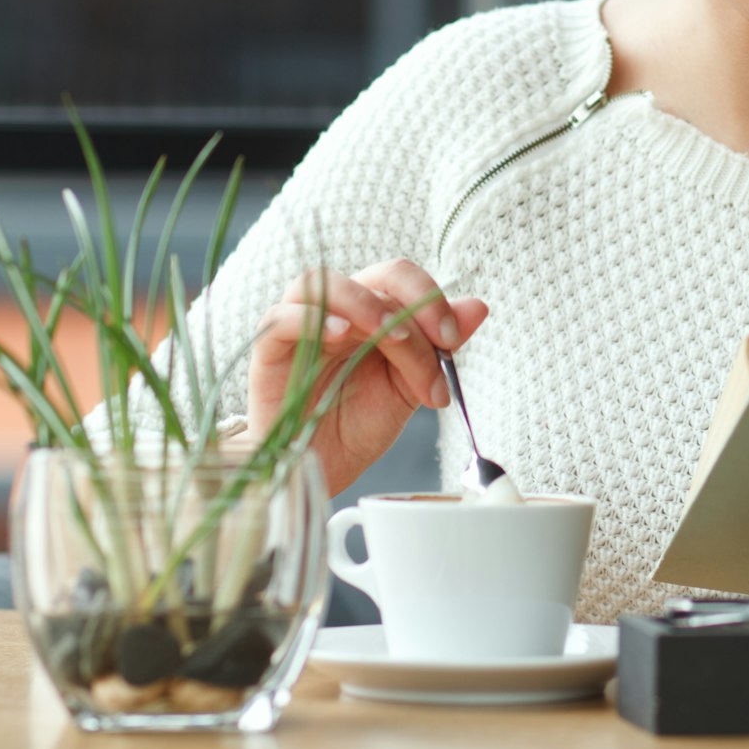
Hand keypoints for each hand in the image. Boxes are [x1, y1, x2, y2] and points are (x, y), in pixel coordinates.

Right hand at [245, 259, 488, 495]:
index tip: (453, 339)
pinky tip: (341, 335)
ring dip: (362, 300)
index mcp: (370, 313)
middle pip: (373, 278)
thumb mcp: (408, 389)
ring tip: (390, 333)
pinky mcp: (269, 352)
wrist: (317, 470)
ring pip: (321, 281)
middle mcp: (336, 311)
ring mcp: (299, 327)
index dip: (431, 299)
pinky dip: (311, 319)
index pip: (401, 279)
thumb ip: (437, 349)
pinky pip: (279, 318)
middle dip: (412, 305)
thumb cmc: (356, 425)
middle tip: (436, 343)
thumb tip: (479, 306)